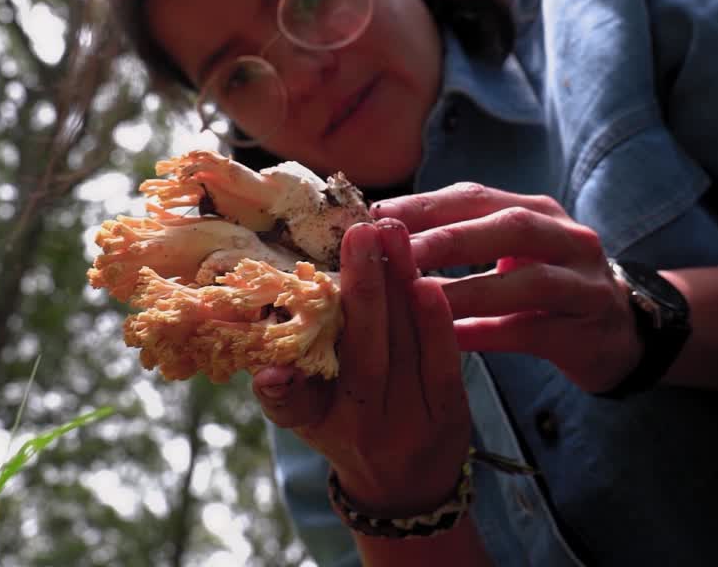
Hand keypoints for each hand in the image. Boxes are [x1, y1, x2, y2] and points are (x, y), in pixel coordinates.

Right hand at [252, 218, 470, 515]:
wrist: (406, 486)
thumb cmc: (346, 428)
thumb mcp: (306, 419)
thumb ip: (284, 393)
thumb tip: (267, 370)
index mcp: (319, 422)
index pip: (292, 403)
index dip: (279, 386)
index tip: (272, 351)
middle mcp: (364, 427)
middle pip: (362, 355)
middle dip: (362, 289)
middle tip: (358, 231)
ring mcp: (411, 423)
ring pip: (403, 349)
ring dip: (399, 286)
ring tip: (392, 234)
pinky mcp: (450, 416)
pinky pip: (442, 365)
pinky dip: (435, 324)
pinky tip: (426, 282)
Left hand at [372, 183, 640, 393]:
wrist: (621, 332)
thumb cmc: (545, 287)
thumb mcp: (510, 251)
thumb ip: (461, 236)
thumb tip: (380, 233)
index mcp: (536, 210)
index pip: (475, 197)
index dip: (424, 205)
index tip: (373, 217)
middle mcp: (566, 237)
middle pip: (507, 227)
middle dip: (447, 239)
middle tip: (394, 254)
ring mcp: (584, 283)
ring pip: (526, 282)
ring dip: (468, 290)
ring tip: (417, 301)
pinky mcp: (588, 329)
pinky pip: (532, 331)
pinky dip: (489, 333)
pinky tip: (450, 340)